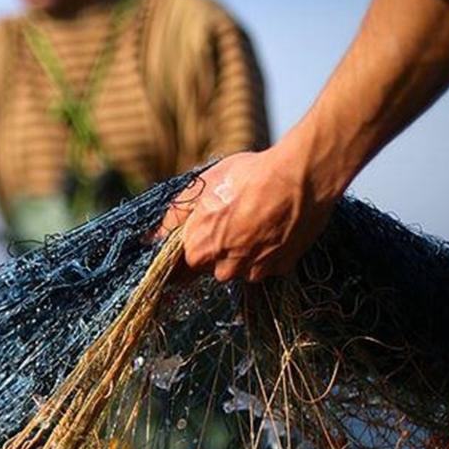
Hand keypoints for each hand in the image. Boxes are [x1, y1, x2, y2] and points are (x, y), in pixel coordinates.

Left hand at [160, 148, 338, 281]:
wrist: (298, 178)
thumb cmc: (245, 177)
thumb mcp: (200, 188)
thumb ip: (173, 217)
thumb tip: (150, 238)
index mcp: (198, 251)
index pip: (179, 270)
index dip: (182, 257)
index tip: (189, 248)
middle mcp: (224, 269)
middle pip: (211, 266)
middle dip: (216, 248)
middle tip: (229, 218)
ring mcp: (255, 271)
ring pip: (239, 267)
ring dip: (242, 251)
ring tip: (254, 219)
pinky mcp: (281, 268)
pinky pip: (265, 264)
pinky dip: (266, 251)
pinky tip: (272, 226)